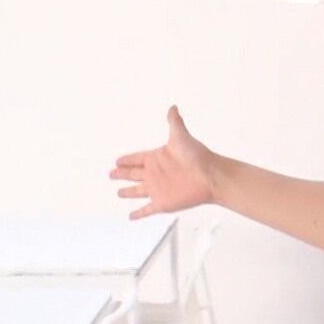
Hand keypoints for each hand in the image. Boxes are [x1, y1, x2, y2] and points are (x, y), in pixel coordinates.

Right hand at [110, 105, 218, 219]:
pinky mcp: (163, 203)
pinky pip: (147, 209)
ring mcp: (158, 189)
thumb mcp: (181, 138)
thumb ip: (174, 123)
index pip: (136, 158)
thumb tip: (173, 107)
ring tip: (119, 193)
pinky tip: (131, 216)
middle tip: (111, 174)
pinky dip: (139, 213)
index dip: (127, 160)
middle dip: (122, 174)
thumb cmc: (198, 157)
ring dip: (128, 192)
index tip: (117, 160)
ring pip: (137, 192)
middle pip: (133, 174)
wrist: (212, 177)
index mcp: (156, 159)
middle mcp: (155, 174)